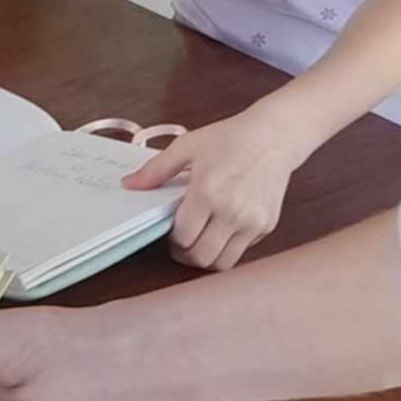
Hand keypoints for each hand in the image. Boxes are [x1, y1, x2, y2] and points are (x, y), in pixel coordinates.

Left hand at [124, 107, 301, 270]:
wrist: (273, 137)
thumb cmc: (229, 139)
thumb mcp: (186, 147)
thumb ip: (155, 170)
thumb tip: (128, 184)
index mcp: (206, 192)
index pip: (182, 237)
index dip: (171, 238)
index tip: (170, 230)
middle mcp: (231, 212)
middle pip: (201, 257)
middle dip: (185, 254)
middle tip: (181, 243)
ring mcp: (252, 222)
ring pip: (223, 263)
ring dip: (206, 257)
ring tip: (200, 241)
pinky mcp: (266, 226)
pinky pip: (241, 251)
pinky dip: (228, 248)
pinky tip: (221, 229)